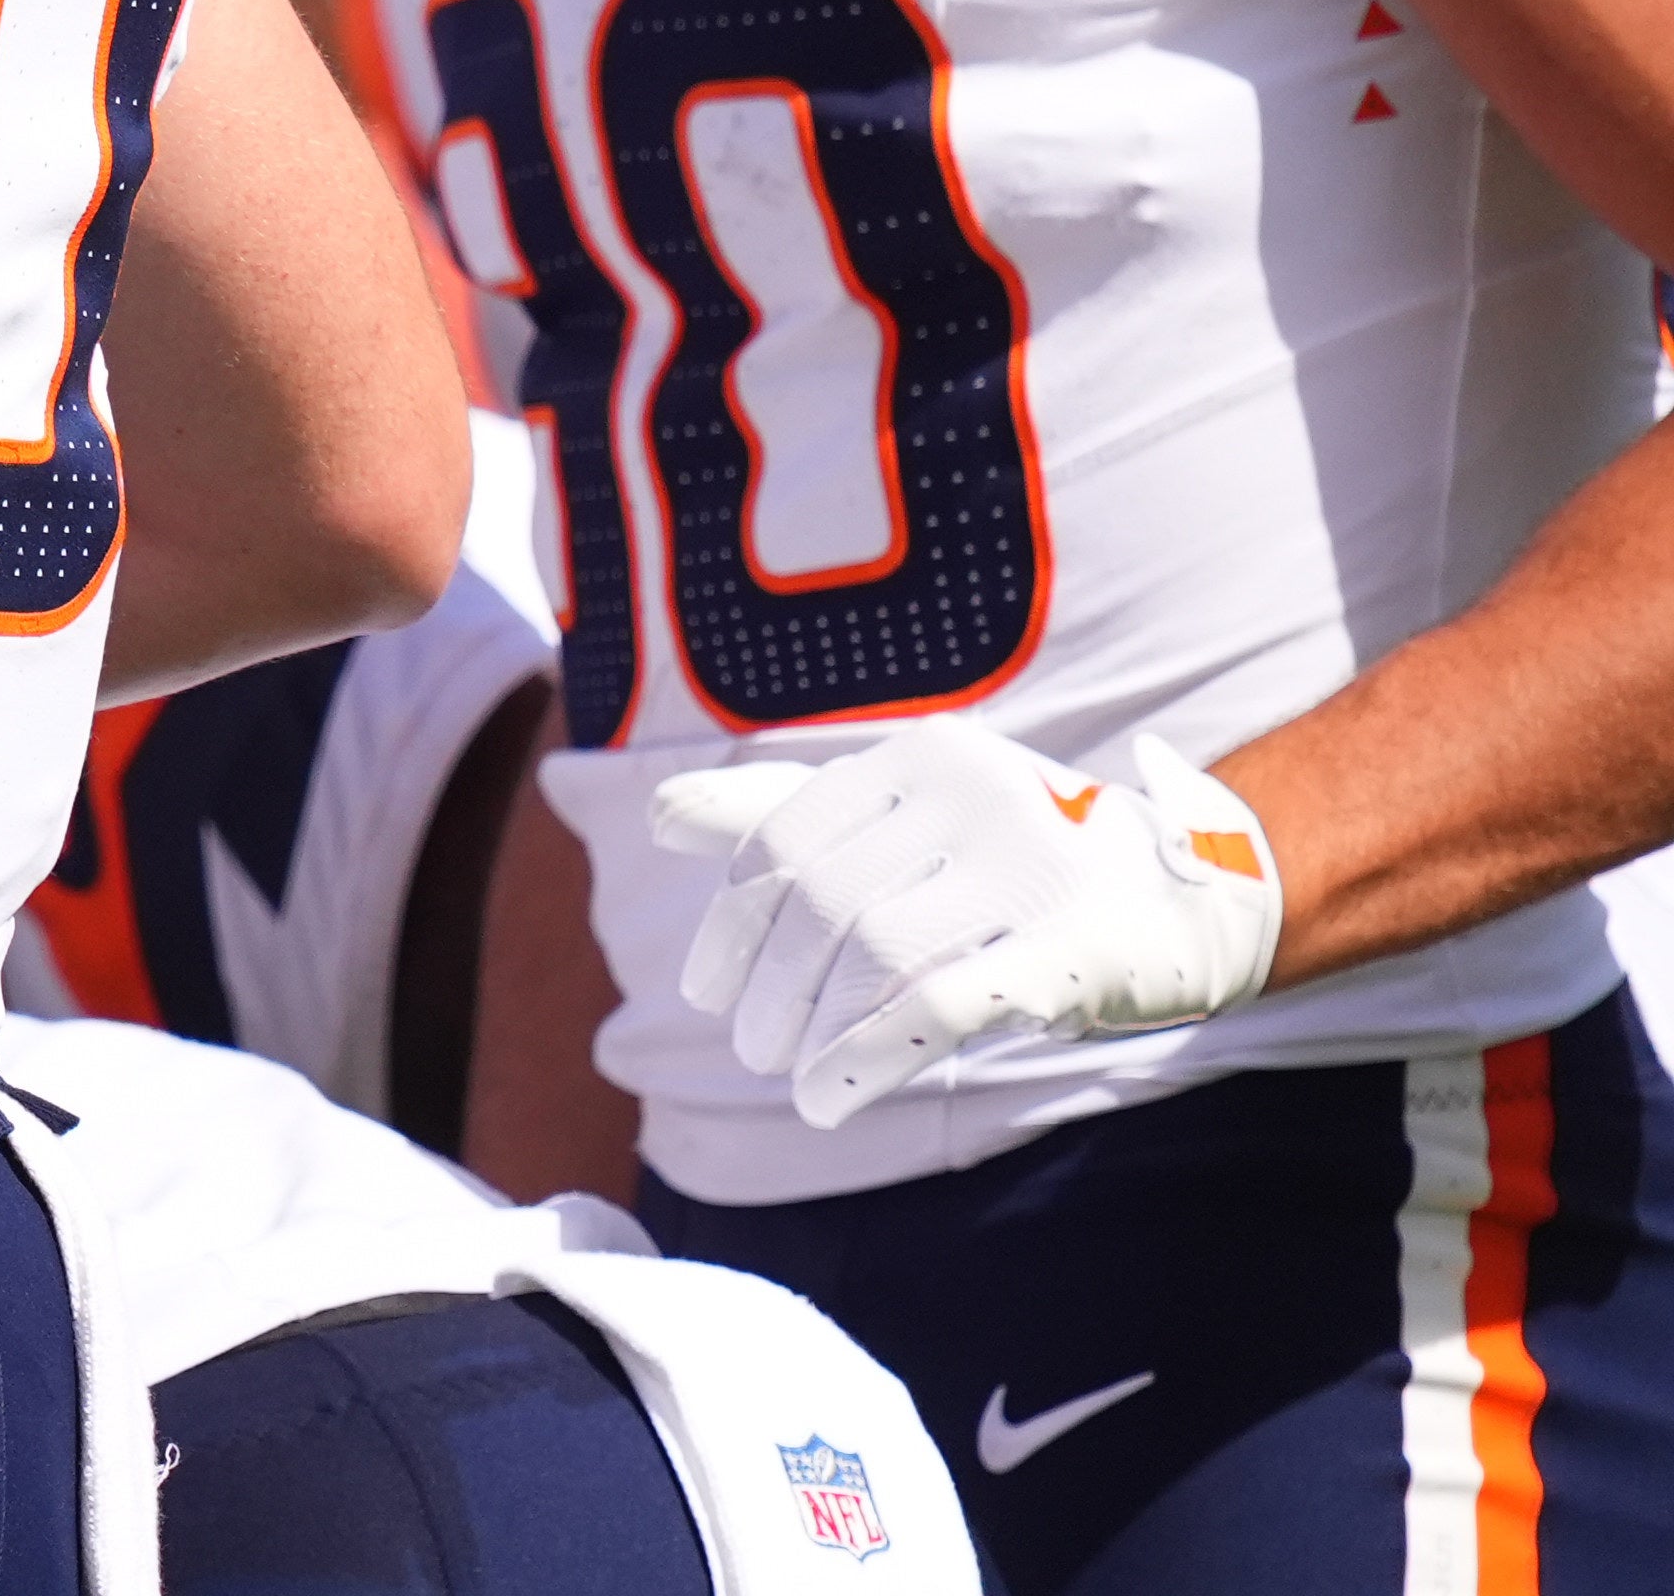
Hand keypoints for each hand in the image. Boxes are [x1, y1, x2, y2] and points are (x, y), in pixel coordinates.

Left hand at [649, 717, 1283, 1128]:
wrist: (1196, 892)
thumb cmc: (1024, 857)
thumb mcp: (913, 817)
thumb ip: (790, 813)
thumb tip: (663, 820)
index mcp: (923, 758)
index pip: (784, 839)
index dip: (731, 923)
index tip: (707, 987)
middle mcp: (974, 795)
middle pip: (821, 900)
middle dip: (766, 985)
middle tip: (748, 1045)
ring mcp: (1033, 870)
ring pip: (872, 953)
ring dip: (809, 1028)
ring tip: (786, 1073)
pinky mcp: (1076, 952)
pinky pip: (940, 1007)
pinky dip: (865, 1060)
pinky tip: (827, 1101)